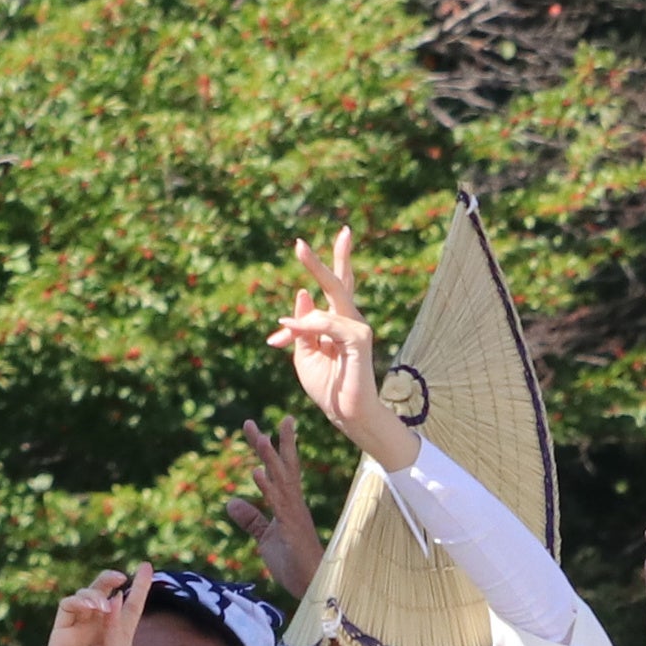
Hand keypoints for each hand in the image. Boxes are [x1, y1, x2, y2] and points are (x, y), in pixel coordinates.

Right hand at [40, 566, 149, 645]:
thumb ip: (117, 629)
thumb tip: (115, 598)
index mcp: (119, 637)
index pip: (130, 606)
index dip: (139, 587)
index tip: (147, 567)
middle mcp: (99, 630)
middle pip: (105, 595)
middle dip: (110, 581)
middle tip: (120, 576)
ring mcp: (79, 630)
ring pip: (85, 598)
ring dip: (94, 593)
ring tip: (101, 605)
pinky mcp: (60, 633)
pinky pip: (67, 608)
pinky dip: (78, 601)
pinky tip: (90, 607)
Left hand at [225, 416, 322, 593]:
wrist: (313, 587)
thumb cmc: (293, 565)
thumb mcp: (265, 539)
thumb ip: (251, 520)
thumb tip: (231, 502)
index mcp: (289, 504)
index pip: (278, 471)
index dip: (267, 449)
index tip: (256, 428)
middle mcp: (293, 504)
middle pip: (282, 467)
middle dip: (270, 443)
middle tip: (250, 422)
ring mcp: (294, 515)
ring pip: (282, 480)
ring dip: (269, 458)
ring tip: (259, 437)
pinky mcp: (291, 528)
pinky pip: (278, 504)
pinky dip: (267, 487)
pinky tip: (256, 472)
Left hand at [269, 231, 414, 474]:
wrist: (346, 414)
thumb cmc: (327, 387)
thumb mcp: (304, 354)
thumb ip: (301, 327)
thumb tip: (303, 293)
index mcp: (336, 323)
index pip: (334, 288)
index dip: (317, 266)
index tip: (302, 244)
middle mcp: (350, 321)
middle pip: (341, 282)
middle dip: (338, 255)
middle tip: (341, 230)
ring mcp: (357, 328)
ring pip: (327, 304)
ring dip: (302, 310)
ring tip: (285, 314)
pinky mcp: (359, 339)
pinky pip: (327, 323)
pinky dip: (306, 326)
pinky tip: (287, 330)